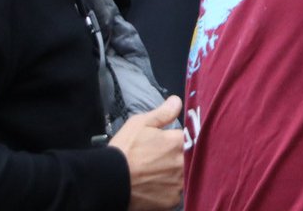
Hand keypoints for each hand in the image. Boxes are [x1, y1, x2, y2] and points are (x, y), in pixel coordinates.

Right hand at [110, 95, 184, 210]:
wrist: (109, 182)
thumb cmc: (124, 151)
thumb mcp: (140, 124)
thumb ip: (163, 113)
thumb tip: (177, 101)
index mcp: (179, 142)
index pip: (193, 137)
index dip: (186, 139)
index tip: (177, 141)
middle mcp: (183, 163)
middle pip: (193, 158)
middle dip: (184, 157)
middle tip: (167, 158)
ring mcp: (179, 184)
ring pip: (187, 176)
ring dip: (179, 174)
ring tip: (162, 172)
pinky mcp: (172, 201)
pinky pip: (178, 193)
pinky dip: (171, 190)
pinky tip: (159, 186)